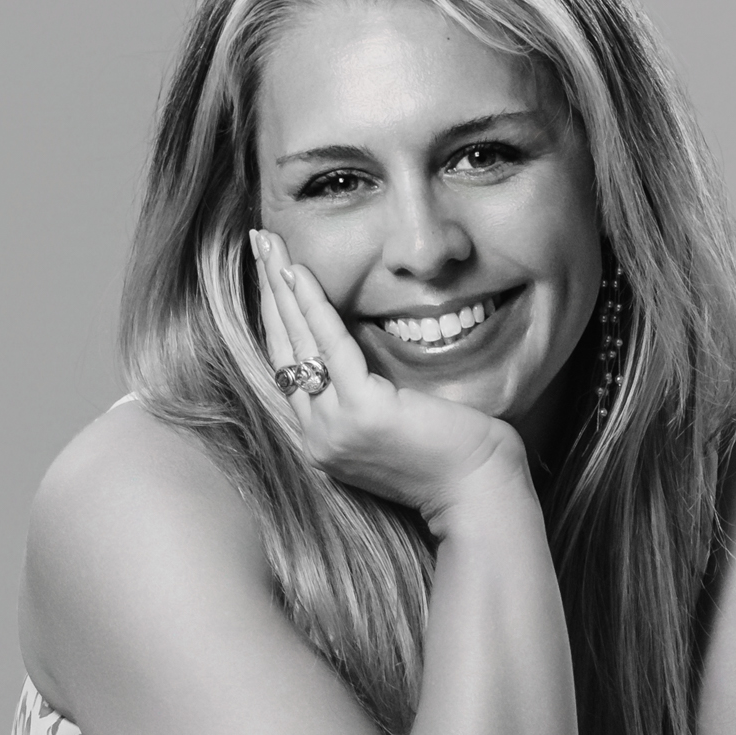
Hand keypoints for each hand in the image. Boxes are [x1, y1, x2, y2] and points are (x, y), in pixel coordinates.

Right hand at [251, 230, 522, 532]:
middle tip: (257, 242)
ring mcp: (335, 429)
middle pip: (282, 350)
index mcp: (324, 441)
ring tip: (266, 242)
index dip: (276, 318)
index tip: (269, 275)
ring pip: (297, 343)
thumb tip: (365, 356)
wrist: (477, 492)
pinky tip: (296, 270)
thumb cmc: (453, 458)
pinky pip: (329, 345)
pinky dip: (312, 304)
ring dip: (279, 286)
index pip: (289, 368)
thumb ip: (371, 394)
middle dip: (267, 291)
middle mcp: (319, 438)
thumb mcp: (398, 422)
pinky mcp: (362, 412)